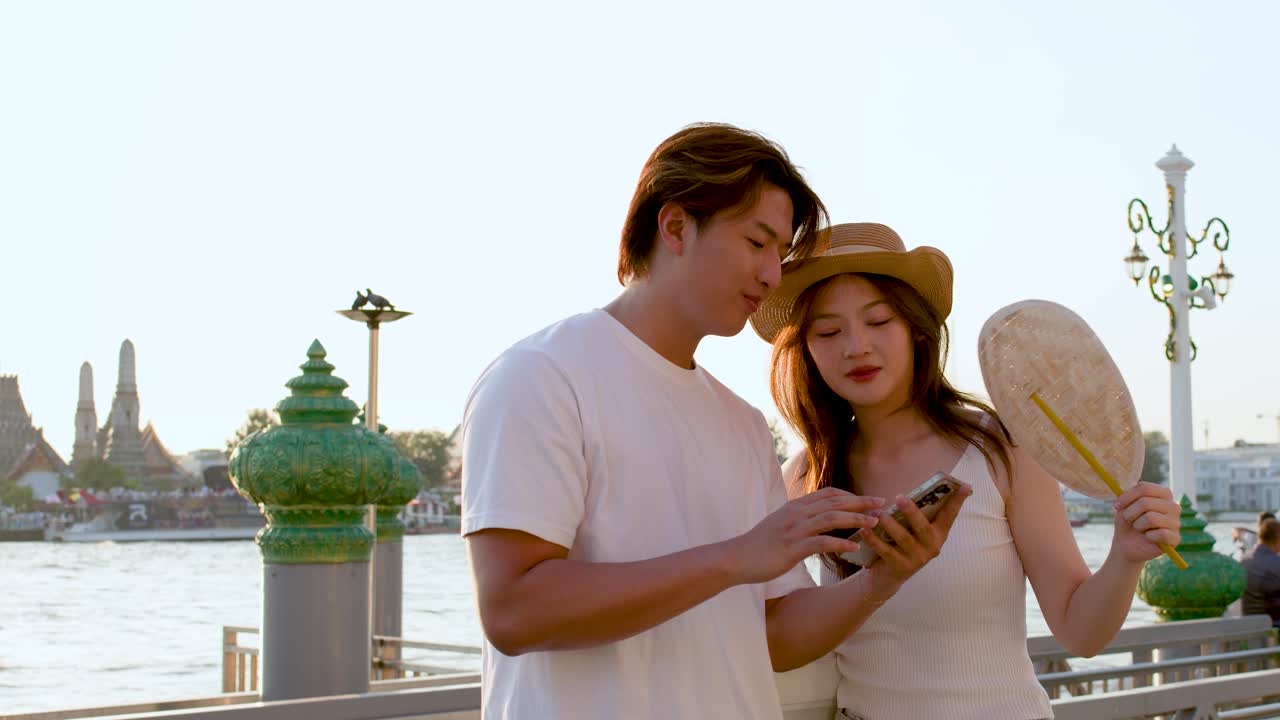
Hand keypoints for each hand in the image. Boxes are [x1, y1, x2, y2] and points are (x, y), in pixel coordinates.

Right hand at [728, 487, 882, 584]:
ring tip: (876, 523)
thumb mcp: (781, 524)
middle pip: (835, 502)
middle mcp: (797, 513)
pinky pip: (821, 543)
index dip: (852, 496)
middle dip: (861, 503)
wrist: (737, 557)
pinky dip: (841, 544)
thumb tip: (818, 519)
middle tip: (883, 504)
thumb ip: (800, 519)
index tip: (870, 501)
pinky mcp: (792, 547)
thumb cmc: (760, 545)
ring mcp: (794, 529)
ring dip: (857, 520)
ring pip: (832, 518)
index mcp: (796, 506)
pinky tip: (855, 548)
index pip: (829, 494)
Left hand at [861, 482, 971, 586]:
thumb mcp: (913, 530)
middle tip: (899, 497)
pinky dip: (874, 540)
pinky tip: (865, 530)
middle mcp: (932, 547)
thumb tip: (912, 491)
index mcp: (938, 534)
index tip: (966, 486)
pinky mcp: (901, 567)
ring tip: (877, 513)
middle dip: (912, 511)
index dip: (957, 501)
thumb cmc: (901, 544)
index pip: (950, 516)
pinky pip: (886, 551)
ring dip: (889, 524)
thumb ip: (916, 515)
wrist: (887, 576)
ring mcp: (917, 559)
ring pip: (903, 539)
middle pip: (923, 527)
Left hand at [1111, 482, 1180, 563]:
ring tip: (1139, 528)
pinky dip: (1149, 536)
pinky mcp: (1176, 538)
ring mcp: (1176, 522)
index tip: (1116, 506)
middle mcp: (1173, 506)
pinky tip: (1148, 538)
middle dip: (1130, 513)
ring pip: (1151, 518)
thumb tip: (1121, 488)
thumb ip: (1126, 494)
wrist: (1127, 545)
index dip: (1127, 496)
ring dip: (1138, 525)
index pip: (1145, 488)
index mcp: (1163, 494)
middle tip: (1128, 520)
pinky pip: (1161, 534)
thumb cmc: (1127, 522)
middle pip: (1146, 502)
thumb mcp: (1123, 506)